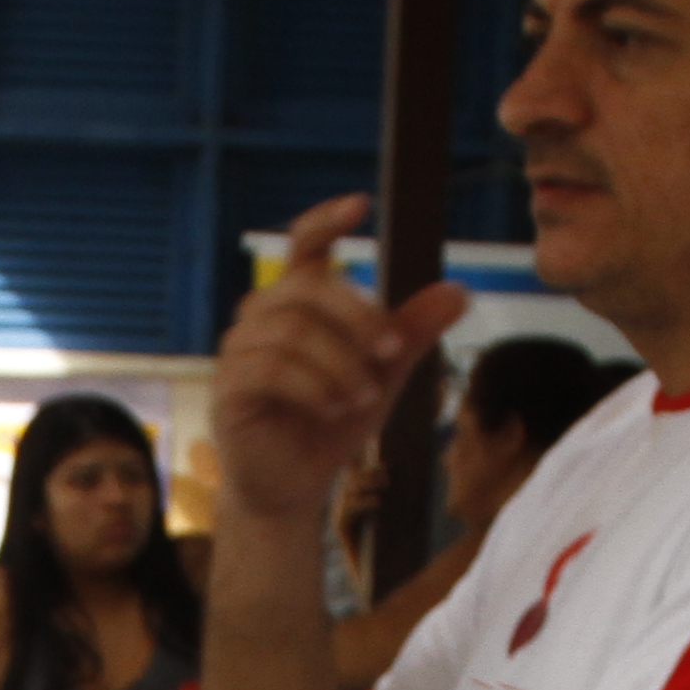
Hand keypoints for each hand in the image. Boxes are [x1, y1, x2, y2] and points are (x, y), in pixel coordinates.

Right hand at [213, 198, 467, 527]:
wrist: (295, 485)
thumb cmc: (331, 425)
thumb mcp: (382, 376)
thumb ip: (411, 333)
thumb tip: (459, 289)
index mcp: (297, 302)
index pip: (304, 244)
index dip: (326, 219)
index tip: (362, 204)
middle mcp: (262, 317)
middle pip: (306, 287)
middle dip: (357, 316)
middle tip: (392, 351)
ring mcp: (239, 351)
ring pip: (292, 331)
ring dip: (340, 363)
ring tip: (364, 397)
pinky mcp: (230, 388)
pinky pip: (272, 370)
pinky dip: (314, 387)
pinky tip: (337, 407)